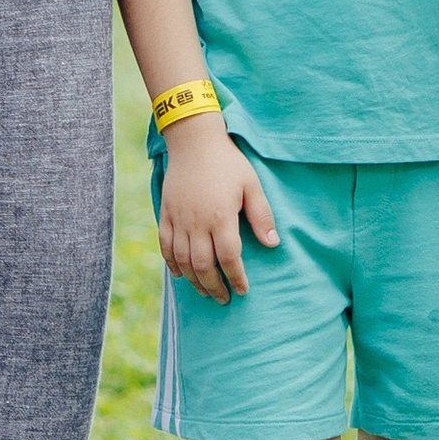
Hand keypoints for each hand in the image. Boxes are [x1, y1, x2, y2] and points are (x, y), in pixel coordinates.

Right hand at [158, 117, 277, 302]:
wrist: (194, 141)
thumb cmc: (227, 162)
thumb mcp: (251, 185)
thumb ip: (261, 215)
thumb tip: (272, 244)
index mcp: (221, 217)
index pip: (229, 258)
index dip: (236, 278)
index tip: (243, 290)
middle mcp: (197, 223)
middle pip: (203, 266)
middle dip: (214, 287)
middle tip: (224, 299)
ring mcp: (178, 219)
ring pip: (183, 261)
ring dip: (194, 281)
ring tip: (205, 292)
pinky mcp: (166, 214)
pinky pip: (165, 246)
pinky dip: (172, 264)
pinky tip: (181, 275)